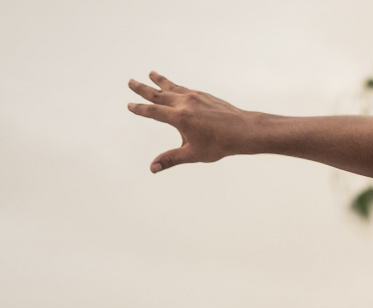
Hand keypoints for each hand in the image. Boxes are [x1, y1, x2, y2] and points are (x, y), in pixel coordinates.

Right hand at [126, 72, 252, 172]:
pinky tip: (174, 86)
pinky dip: (175, 86)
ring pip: (173, 87)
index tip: (129, 105)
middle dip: (143, 89)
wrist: (243, 130)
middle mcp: (185, 103)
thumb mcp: (192, 154)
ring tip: (151, 74)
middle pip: (159, 94)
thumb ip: (170, 159)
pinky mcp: (204, 95)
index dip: (139, 109)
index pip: (153, 112)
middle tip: (130, 81)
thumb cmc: (219, 144)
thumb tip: (152, 168)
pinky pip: (185, 88)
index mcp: (180, 117)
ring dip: (159, 81)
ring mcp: (195, 96)